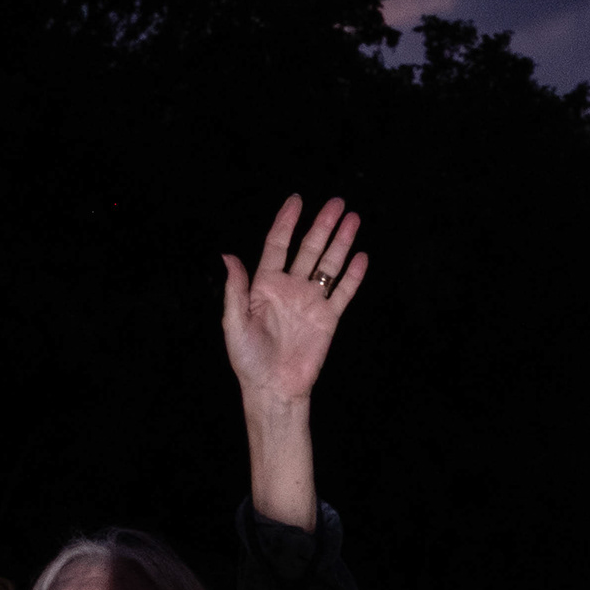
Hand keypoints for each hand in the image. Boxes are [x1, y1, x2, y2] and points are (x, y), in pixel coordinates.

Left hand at [219, 196, 365, 419]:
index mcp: (265, 285)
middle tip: (337, 203)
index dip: (287, 222)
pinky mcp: (328, 318)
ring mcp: (310, 302)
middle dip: (323, 225)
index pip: (278, 245)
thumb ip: (235, 288)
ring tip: (353, 219)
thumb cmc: (248, 359)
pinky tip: (361, 257)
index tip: (297, 201)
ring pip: (328, 265)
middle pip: (309, 249)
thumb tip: (228, 256)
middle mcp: (290, 288)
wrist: (273, 388)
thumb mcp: (233, 323)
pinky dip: (353, 275)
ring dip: (341, 242)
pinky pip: (343, 292)